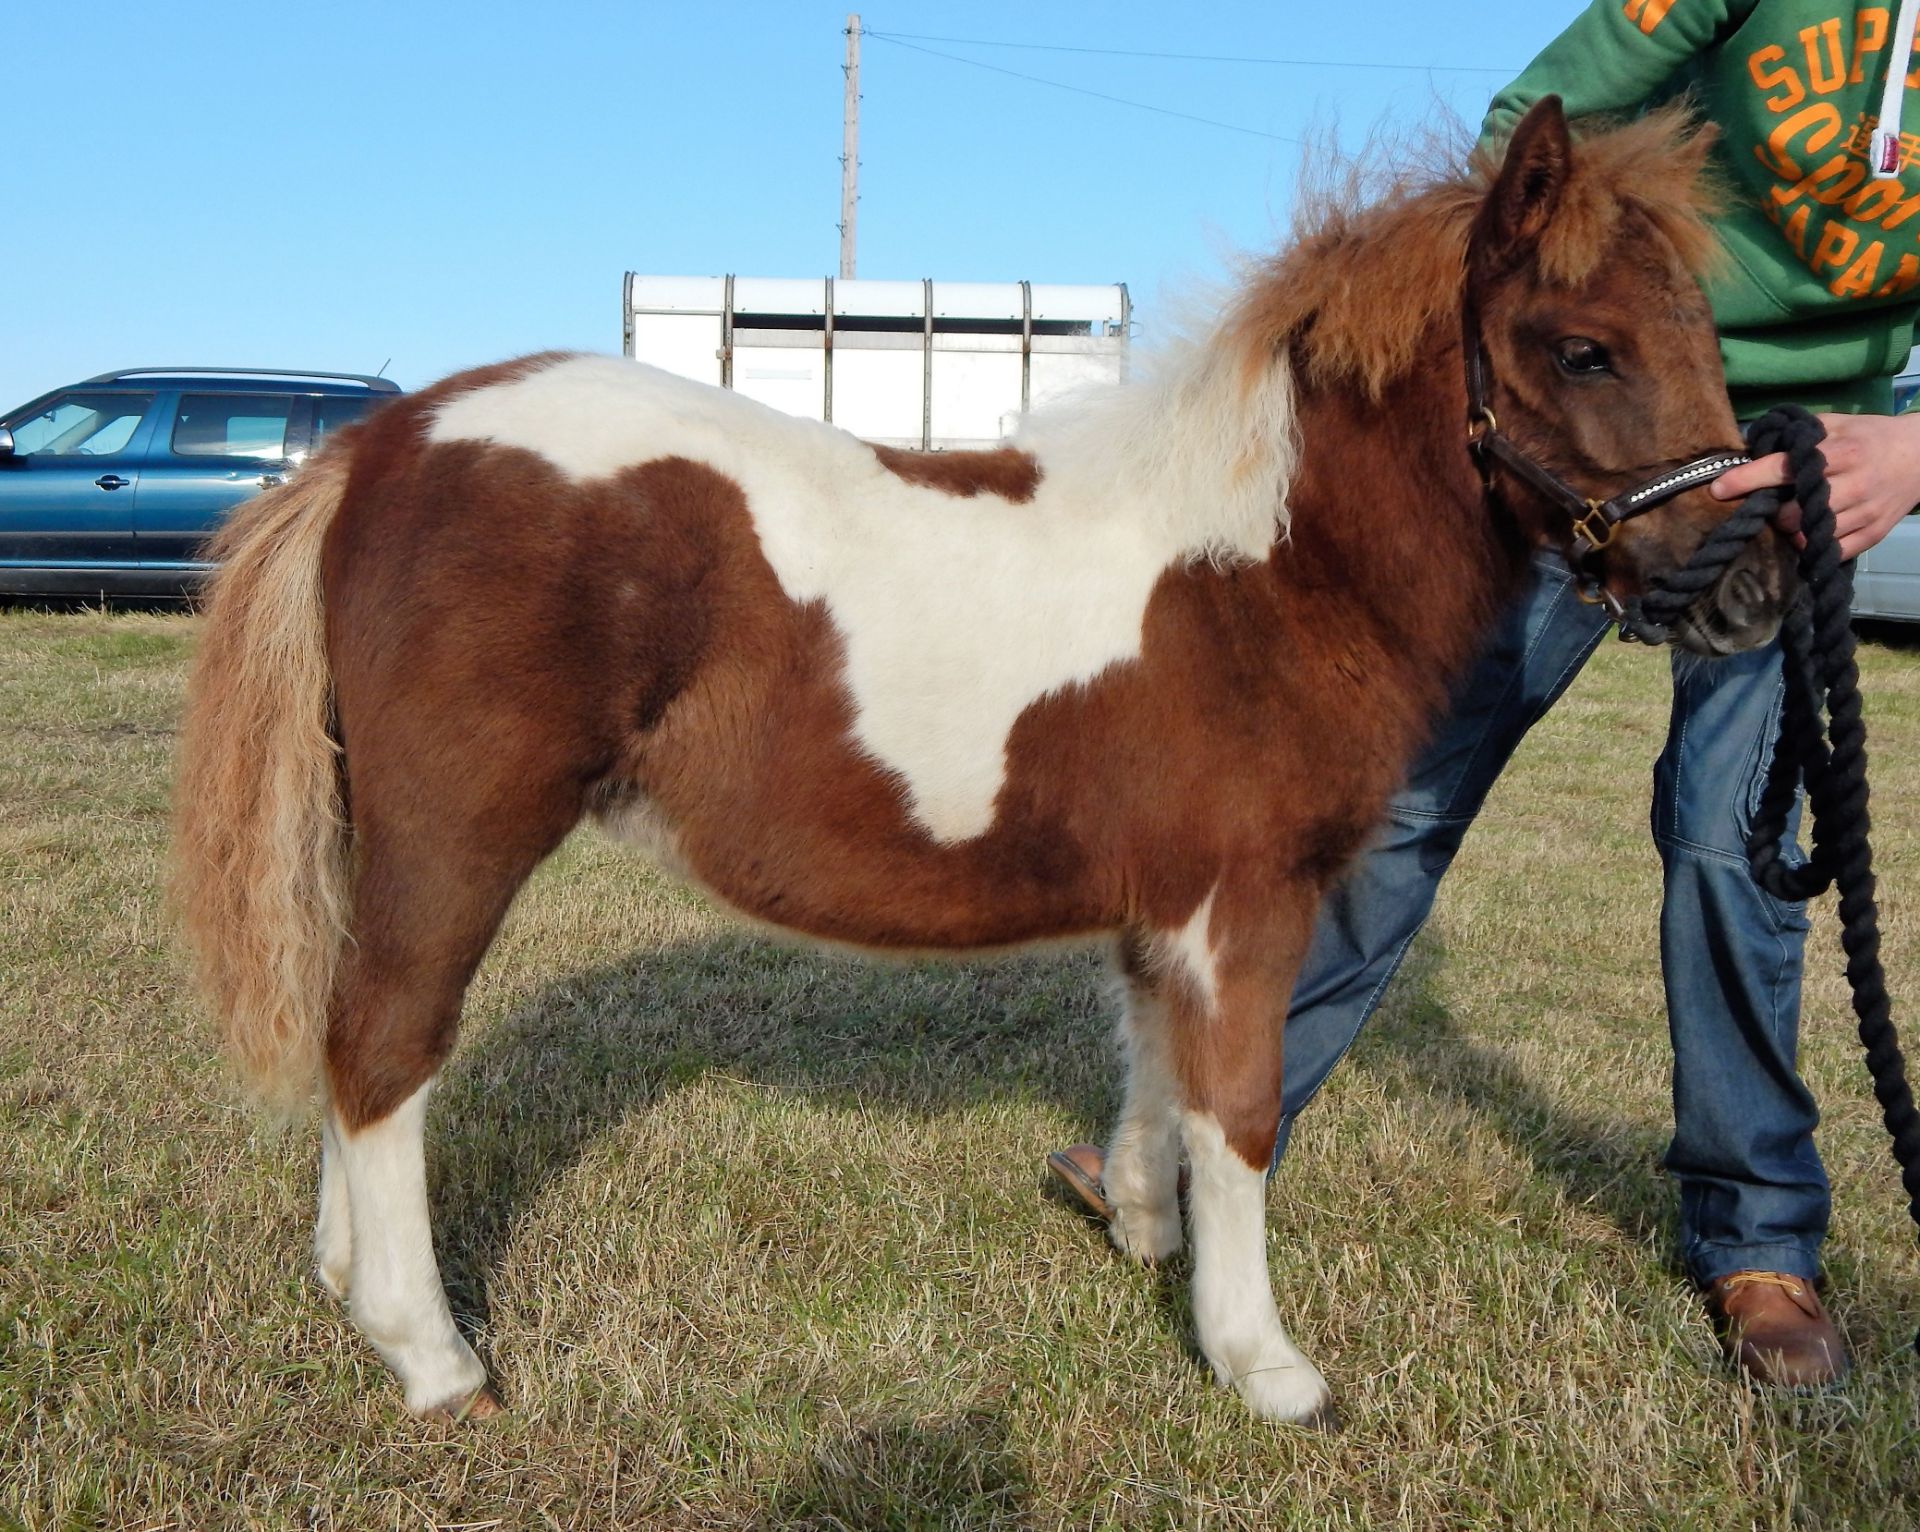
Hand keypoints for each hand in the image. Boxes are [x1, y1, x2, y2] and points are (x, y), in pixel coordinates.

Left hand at [1709, 411, 1919, 559]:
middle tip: (1759, 509)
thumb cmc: (1869, 437)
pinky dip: (1812, 548)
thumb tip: (1753, 445)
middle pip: (1792, 512)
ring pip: (1809, 536)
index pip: (1783, 468)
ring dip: (1788, 533)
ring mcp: (1864, 513)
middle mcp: (1852, 484)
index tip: (1717, 488)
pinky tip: (1805, 537)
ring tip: (1781, 522)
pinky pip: (1830, 552)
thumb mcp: (1836, 424)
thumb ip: (1798, 435)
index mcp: (1840, 452)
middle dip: (1769, 513)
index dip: (1746, 480)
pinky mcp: (1872, 535)